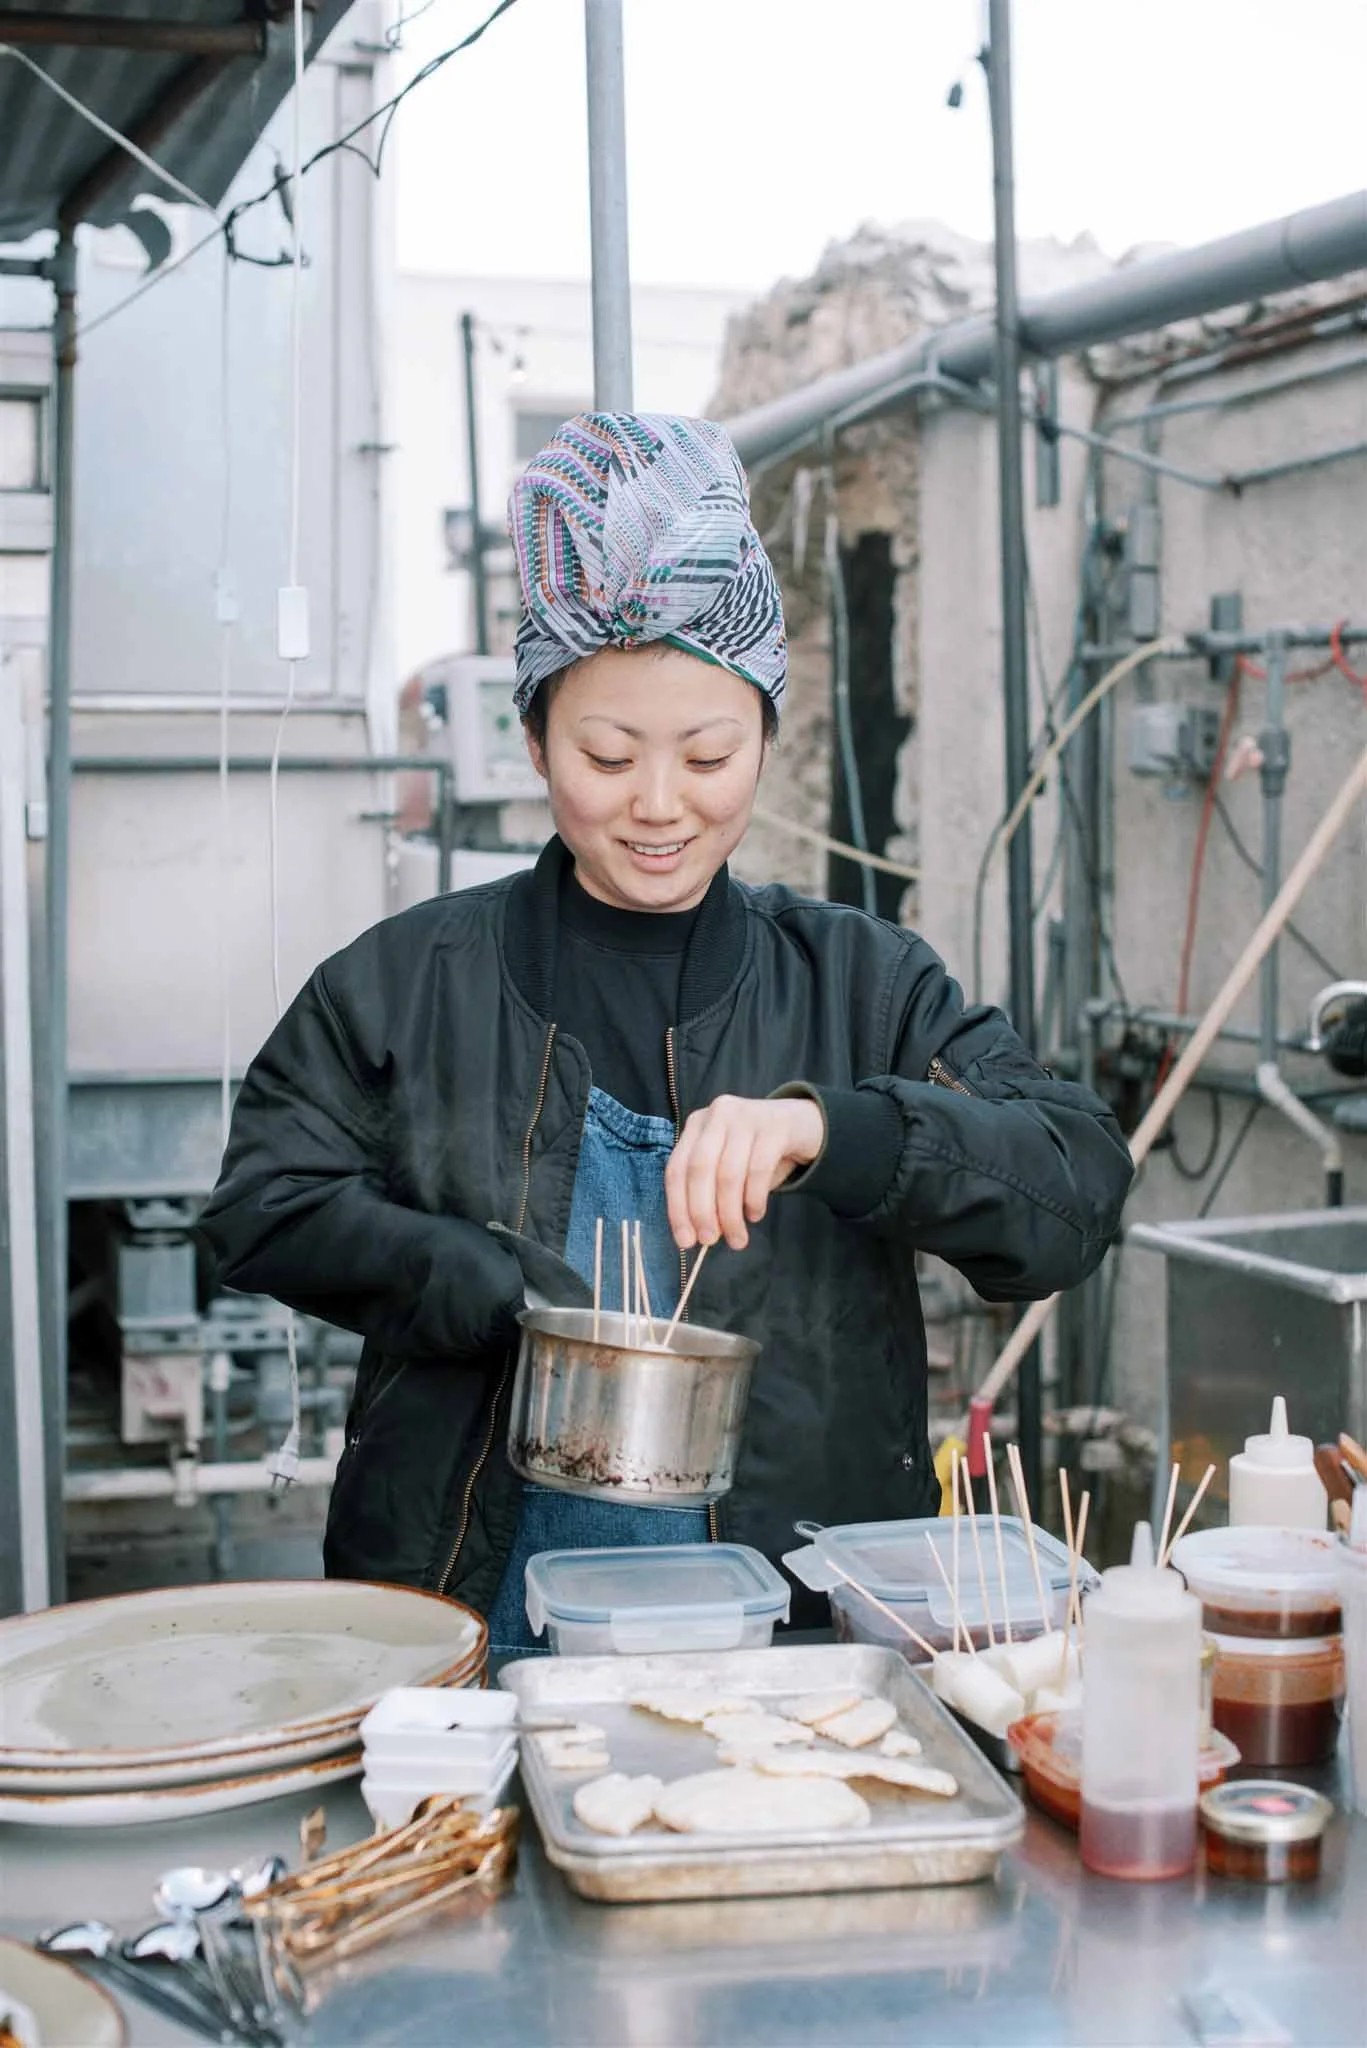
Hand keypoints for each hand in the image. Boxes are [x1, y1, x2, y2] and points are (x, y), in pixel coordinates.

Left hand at [665, 1095, 824, 1250]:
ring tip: (737, 1238)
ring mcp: (746, 1117)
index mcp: (697, 1125)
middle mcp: (717, 1115)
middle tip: (710, 1241)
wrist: (803, 1124)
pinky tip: (755, 1214)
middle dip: (702, 1212)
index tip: (686, 1241)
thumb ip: (711, 1193)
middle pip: (699, 1170)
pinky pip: (759, 1170)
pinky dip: (754, 1199)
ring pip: (729, 1173)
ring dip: (730, 1213)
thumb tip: (701, 1234)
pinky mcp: (775, 1126)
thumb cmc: (758, 1151)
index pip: (676, 1169)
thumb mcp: (728, 1166)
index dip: (677, 1208)